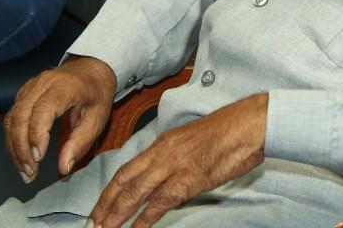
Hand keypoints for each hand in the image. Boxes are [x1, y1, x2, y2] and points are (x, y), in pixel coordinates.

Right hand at [4, 56, 116, 182]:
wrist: (91, 70)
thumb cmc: (96, 94)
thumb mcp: (98, 118)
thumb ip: (80, 143)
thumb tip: (63, 168)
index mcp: (65, 86)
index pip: (42, 110)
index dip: (36, 135)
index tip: (38, 158)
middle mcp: (43, 83)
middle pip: (21, 116)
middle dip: (21, 148)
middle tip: (30, 173)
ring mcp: (30, 87)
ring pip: (12, 119)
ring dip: (14, 148)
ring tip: (25, 171)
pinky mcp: (24, 94)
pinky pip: (12, 117)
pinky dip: (13, 140)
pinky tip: (21, 157)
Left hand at [88, 93, 267, 227]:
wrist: (250, 124)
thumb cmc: (230, 130)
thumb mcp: (194, 141)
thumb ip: (177, 158)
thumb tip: (168, 177)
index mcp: (164, 142)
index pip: (128, 169)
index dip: (110, 191)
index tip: (99, 207)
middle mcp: (163, 152)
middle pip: (125, 182)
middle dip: (105, 205)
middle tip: (92, 224)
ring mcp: (174, 165)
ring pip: (136, 193)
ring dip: (117, 214)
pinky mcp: (189, 179)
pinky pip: (160, 202)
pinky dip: (144, 219)